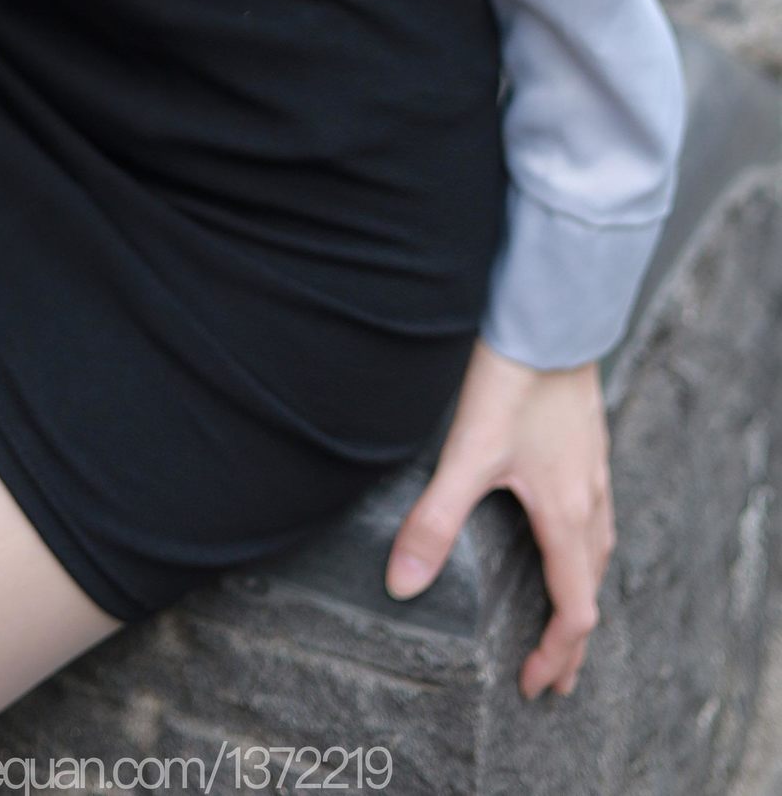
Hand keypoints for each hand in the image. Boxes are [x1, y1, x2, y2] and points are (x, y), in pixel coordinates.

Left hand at [383, 337, 613, 698]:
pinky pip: (596, 516)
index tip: (534, 685)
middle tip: (554, 673)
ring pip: (598, 551)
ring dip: (582, 592)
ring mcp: (593, 471)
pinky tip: (563, 530)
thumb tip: (402, 584)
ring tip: (564, 616)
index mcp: (567, 517)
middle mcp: (590, 501)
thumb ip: (435, 520)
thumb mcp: (468, 454)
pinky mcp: (586, 444)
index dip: (556, 655)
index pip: (574, 610)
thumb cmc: (514, 383)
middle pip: (592, 588)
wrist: (550, 317)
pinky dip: (585, 548)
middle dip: (572, 638)